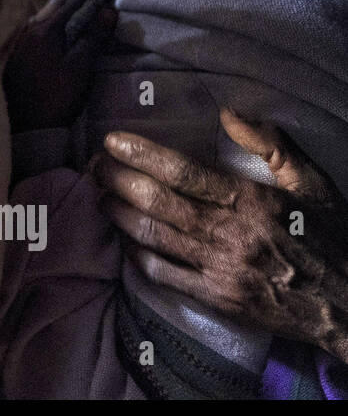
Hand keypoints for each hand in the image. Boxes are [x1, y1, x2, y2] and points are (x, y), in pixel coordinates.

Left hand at [2, 0, 120, 131]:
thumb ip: (94, 38)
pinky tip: (67, 25)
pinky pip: (44, 23)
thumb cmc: (54, 98)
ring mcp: (24, 39)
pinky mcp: (22, 50)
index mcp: (46, 29)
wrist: (22, 125)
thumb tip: (108, 10)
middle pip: (60, 2)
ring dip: (71, 4)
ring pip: (50, 12)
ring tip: (91, 3)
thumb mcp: (80, 69)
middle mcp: (32, 28)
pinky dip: (61, 17)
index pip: (76, 0)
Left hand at [93, 109, 347, 362]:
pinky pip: (161, 273)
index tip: (111, 140)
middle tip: (94, 164)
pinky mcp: (214, 298)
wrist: (346, 304)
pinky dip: (134, 253)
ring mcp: (219, 269)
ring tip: (99, 193)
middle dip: (117, 179)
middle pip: (156, 202)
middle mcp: (230, 234)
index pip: (183, 172)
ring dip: (118, 213)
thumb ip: (270, 145)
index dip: (141, 154)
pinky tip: (121, 236)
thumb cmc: (327, 235)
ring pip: (152, 237)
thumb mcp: (312, 183)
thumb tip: (228, 112)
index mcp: (251, 201)